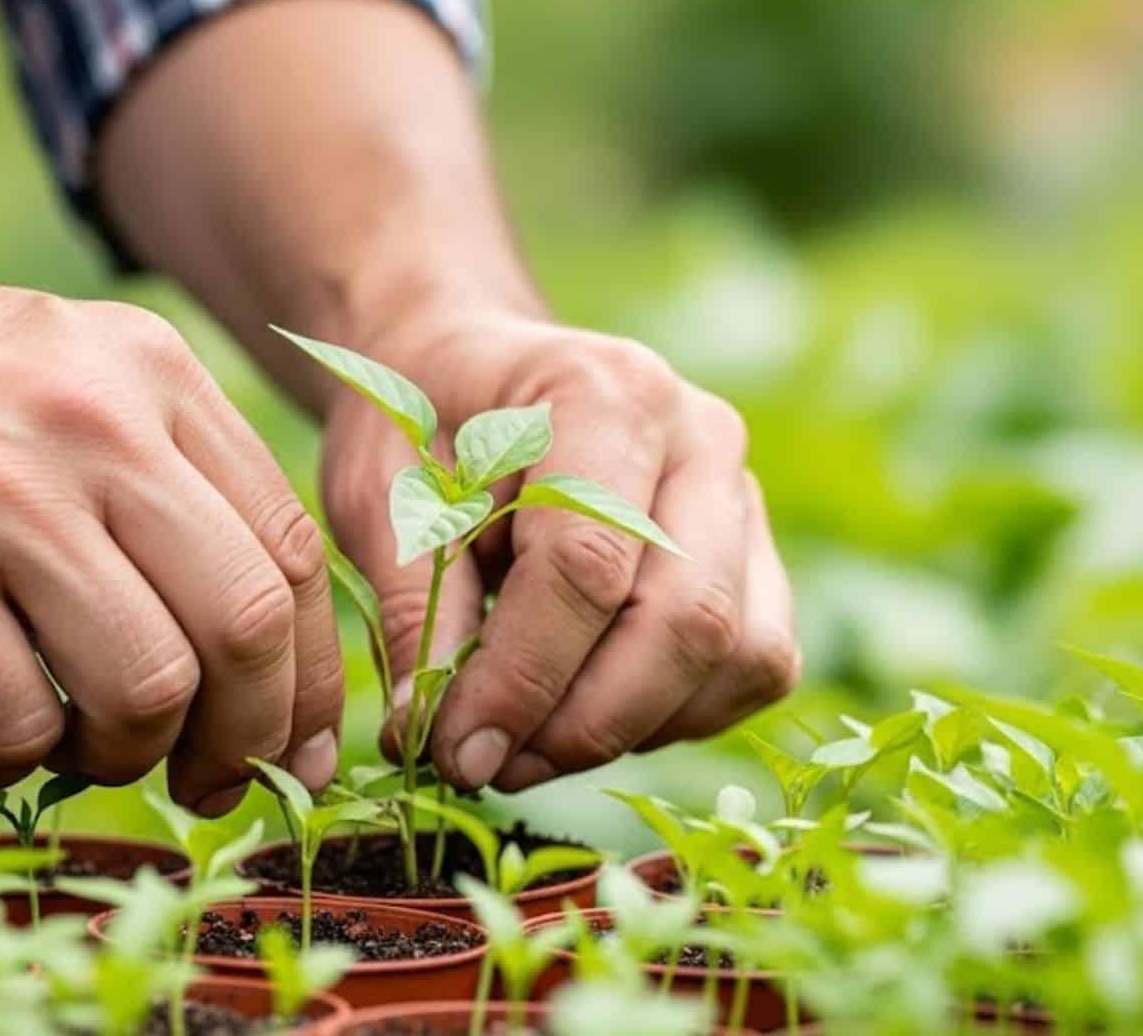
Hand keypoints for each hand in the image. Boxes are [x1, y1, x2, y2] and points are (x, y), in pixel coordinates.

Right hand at [0, 233, 343, 812]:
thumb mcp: (68, 376)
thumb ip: (172, 480)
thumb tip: (272, 655)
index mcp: (155, 376)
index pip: (292, 549)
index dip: (310, 674)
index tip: (295, 745)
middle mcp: (97, 425)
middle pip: (250, 623)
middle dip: (249, 735)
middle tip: (212, 780)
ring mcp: (3, 499)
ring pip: (149, 686)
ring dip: (126, 755)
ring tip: (75, 744)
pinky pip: (13, 726)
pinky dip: (7, 761)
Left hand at [319, 313, 798, 791]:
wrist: (470, 377)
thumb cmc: (421, 430)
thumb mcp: (383, 498)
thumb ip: (414, 613)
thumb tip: (431, 736)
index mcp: (605, 392)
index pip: (588, 562)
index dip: (524, 677)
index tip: (458, 749)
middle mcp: (702, 438)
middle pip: (687, 619)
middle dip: (587, 723)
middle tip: (494, 766)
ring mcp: (744, 496)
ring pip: (737, 656)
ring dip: (633, 729)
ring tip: (531, 745)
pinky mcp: (759, 556)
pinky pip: (754, 668)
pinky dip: (677, 717)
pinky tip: (590, 711)